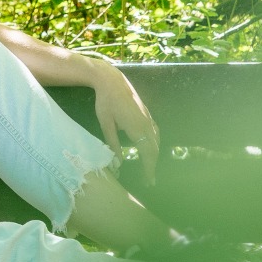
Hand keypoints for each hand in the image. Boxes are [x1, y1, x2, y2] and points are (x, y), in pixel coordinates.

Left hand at [87, 57, 160, 185]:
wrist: (111, 80)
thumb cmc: (105, 102)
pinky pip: (155, 131)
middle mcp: (146, 124)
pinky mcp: (147, 113)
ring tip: (150, 167)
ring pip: (156, 140)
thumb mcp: (106, 123)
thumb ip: (112, 143)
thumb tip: (118, 161)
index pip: (147, 153)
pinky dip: (155, 142)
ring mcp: (148, 117)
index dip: (149, 169)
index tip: (149, 181)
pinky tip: (151, 146)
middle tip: (149, 180)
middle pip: (154, 149)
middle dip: (153, 166)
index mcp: (137, 128)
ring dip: (154, 155)